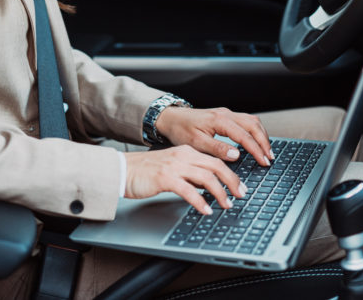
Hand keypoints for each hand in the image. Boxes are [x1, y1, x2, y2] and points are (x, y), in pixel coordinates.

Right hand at [123, 145, 246, 213]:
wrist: (122, 170)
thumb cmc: (145, 171)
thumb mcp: (173, 167)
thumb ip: (190, 173)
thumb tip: (209, 186)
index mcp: (186, 152)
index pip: (215, 160)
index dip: (231, 174)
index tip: (240, 187)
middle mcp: (183, 156)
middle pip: (216, 166)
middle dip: (232, 182)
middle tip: (240, 195)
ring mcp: (174, 166)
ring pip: (206, 178)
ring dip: (220, 193)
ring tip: (226, 205)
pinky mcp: (165, 178)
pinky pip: (189, 191)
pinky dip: (200, 202)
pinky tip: (205, 210)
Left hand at [156, 106, 273, 166]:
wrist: (171, 118)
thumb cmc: (180, 130)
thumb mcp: (196, 143)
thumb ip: (217, 149)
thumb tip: (236, 155)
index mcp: (219, 120)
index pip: (245, 135)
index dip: (257, 149)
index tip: (264, 161)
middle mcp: (225, 114)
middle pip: (253, 125)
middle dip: (264, 142)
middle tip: (269, 158)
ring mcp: (226, 113)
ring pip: (252, 121)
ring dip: (261, 135)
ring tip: (266, 151)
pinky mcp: (225, 116)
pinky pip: (246, 121)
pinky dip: (255, 131)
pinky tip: (256, 141)